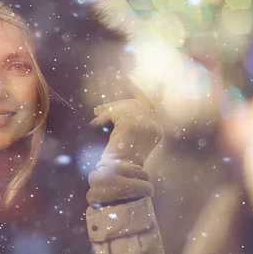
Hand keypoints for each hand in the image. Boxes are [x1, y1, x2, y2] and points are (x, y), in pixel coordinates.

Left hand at [86, 83, 161, 205]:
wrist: (119, 173)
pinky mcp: (130, 123)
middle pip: (134, 102)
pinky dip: (102, 117)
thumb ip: (127, 122)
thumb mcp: (128, 138)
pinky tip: (95, 125)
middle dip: (116, 104)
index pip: (148, 103)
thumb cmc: (121, 160)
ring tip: (96, 117)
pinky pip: (114, 113)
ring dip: (106, 112)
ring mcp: (144, 123)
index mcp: (157, 129)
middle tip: (99, 107)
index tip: (128, 80)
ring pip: (122, 107)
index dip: (137, 91)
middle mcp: (155, 124)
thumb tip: (110, 109)